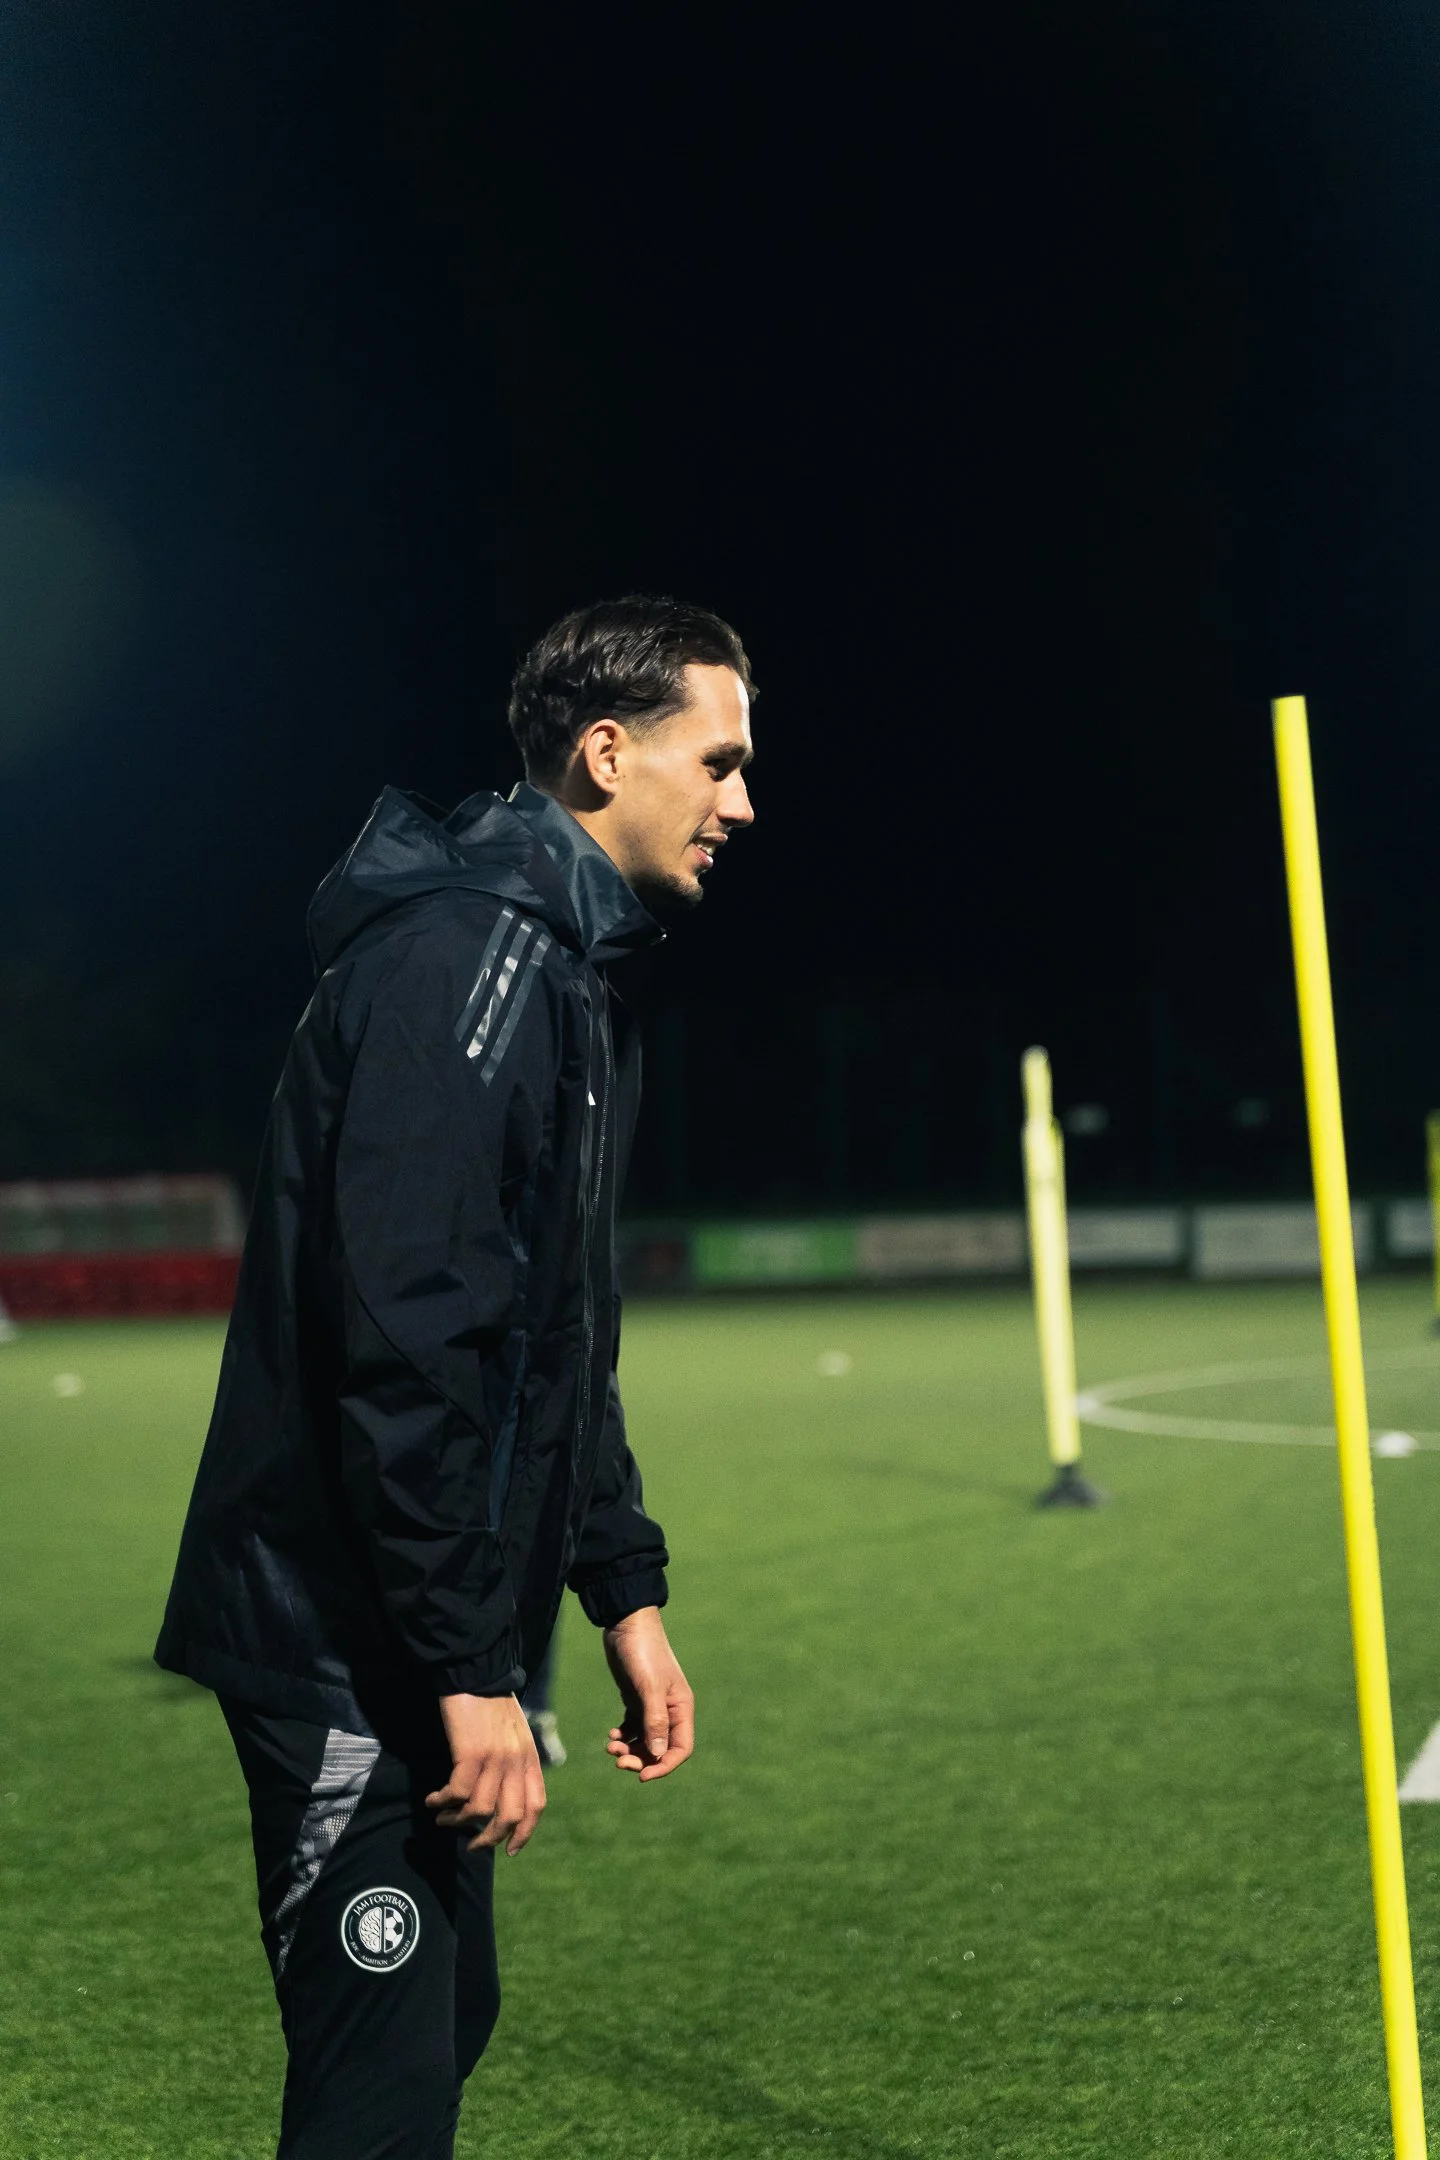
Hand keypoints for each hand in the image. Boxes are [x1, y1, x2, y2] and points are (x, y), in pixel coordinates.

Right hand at [427, 1693, 546, 1854]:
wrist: (475, 1672)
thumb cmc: (490, 1703)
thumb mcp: (514, 1734)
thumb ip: (514, 1762)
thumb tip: (502, 1797)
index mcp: (529, 1757)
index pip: (535, 1806)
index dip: (524, 1833)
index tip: (509, 1850)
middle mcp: (516, 1761)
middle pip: (510, 1816)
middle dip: (489, 1838)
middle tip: (470, 1844)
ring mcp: (494, 1758)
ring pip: (479, 1810)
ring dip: (457, 1821)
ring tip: (442, 1818)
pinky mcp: (470, 1753)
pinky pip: (457, 1793)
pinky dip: (442, 1802)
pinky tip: (432, 1800)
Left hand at [603, 1606, 693, 1781]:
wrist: (626, 1623)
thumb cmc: (642, 1651)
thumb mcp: (648, 1686)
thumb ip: (655, 1720)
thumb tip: (657, 1756)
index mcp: (681, 1707)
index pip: (680, 1748)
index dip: (664, 1766)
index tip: (642, 1775)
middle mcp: (670, 1709)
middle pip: (660, 1748)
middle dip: (641, 1759)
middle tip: (619, 1760)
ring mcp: (652, 1705)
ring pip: (645, 1740)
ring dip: (629, 1748)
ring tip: (611, 1745)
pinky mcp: (636, 1699)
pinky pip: (633, 1728)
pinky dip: (623, 1736)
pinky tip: (612, 1734)